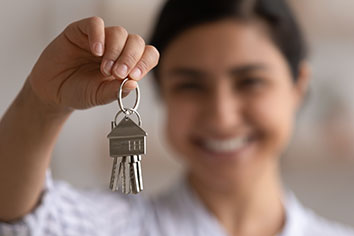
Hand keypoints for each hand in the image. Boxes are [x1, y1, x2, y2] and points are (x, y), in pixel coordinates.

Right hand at [28, 17, 158, 111]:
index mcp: (127, 63)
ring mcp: (100, 39)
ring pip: (119, 32)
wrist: (52, 91)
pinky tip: (96, 52)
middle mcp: (117, 49)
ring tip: (105, 69)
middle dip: (131, 58)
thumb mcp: (99, 95)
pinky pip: (96, 24)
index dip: (145, 62)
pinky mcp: (81, 30)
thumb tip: (134, 84)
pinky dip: (98, 36)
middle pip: (137, 42)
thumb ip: (116, 91)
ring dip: (116, 51)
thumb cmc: (79, 92)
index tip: (135, 76)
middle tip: (118, 74)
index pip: (148, 55)